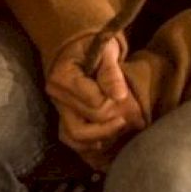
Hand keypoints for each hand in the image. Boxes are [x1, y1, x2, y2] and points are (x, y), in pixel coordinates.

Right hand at [47, 34, 144, 169]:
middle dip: (115, 120)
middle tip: (133, 113)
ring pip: (77, 136)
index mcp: (63, 78)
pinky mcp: (63, 118)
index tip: (126, 94)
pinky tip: (106, 140)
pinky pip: (72, 140)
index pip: (95, 103)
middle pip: (89, 121)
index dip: (116, 103)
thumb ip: (111, 72)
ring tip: (121, 126)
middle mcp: (56, 96)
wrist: (77, 48)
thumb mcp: (106, 50)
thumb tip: (119, 95)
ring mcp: (59, 109)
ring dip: (103, 136)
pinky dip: (89, 144)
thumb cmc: (93, 46)